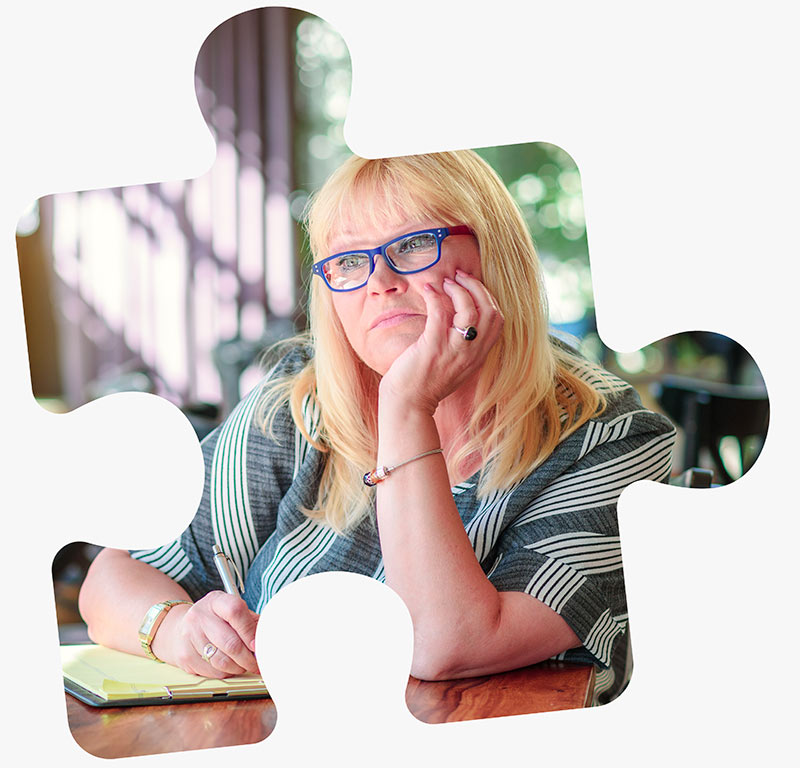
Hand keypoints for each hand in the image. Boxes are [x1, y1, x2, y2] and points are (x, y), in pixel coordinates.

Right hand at [152, 591, 259, 678]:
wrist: (183, 626)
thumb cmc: (215, 619)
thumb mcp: (231, 610)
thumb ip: (250, 622)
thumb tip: (268, 639)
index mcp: (216, 601)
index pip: (235, 612)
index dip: (250, 631)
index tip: (258, 645)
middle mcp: (199, 616)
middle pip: (230, 643)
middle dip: (248, 658)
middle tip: (256, 663)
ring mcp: (189, 636)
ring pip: (222, 661)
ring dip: (238, 668)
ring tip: (244, 665)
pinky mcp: (184, 656)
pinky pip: (212, 671)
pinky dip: (225, 673)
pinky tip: (229, 667)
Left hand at [379, 270, 503, 413]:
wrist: (409, 403)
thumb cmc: (425, 382)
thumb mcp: (453, 363)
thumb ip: (461, 342)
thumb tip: (455, 312)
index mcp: (478, 355)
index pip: (498, 320)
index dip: (488, 297)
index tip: (471, 286)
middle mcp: (472, 353)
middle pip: (490, 311)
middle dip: (477, 287)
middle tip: (459, 277)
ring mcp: (454, 351)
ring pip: (470, 311)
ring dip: (458, 290)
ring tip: (445, 282)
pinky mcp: (433, 347)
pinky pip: (440, 313)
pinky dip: (435, 296)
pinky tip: (428, 289)